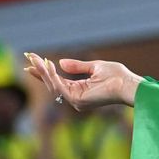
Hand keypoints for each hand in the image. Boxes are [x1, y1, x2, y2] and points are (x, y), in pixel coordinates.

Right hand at [23, 53, 142, 109]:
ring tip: (35, 59)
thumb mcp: (95, 67)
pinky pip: (59, 87)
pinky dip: (51, 76)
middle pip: (53, 84)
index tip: (34, 60)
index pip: (59, 81)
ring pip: (54, 85)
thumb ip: (78, 66)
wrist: (129, 85)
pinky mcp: (78, 100)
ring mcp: (77, 101)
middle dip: (40, 71)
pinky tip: (48, 65)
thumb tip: (61, 63)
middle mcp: (77, 98)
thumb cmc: (119, 77)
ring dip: (43, 72)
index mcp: (81, 90)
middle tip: (29, 58)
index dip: (46, 72)